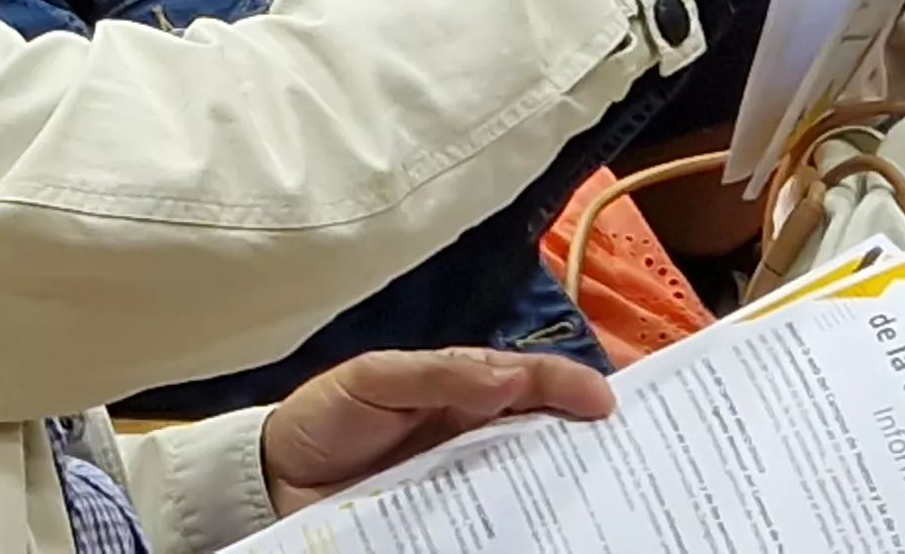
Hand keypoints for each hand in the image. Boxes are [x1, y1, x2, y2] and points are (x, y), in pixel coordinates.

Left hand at [260, 348, 615, 515]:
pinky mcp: (451, 521)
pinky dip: (526, 525)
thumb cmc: (324, 417)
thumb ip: (437, 372)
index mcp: (462, 389)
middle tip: (630, 453)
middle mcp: (473, 435)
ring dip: (566, 489)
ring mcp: (464, 481)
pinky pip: (497, 522)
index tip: (606, 402)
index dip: (570, 385)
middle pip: (543, 434)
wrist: (274, 481)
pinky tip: (550, 531)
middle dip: (586, 440)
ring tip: (607, 501)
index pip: (529, 380)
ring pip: (530, 482)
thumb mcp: (372, 378)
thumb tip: (510, 377)